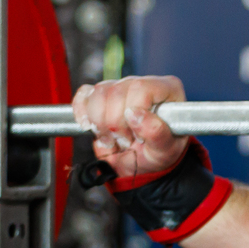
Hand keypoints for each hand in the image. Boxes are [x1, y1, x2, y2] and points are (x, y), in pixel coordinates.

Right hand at [71, 76, 188, 181]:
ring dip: (99, 122)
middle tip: (124, 141)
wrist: (144, 163)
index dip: (132, 112)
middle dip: (114, 123)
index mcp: (166, 89)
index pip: (140, 88)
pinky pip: (84, 95)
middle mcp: (142, 84)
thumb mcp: (166, 149)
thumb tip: (135, 114)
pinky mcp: (101, 96)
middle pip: (115, 91)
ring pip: (97, 93)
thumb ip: (157, 132)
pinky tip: (92, 128)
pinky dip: (82, 113)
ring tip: (112, 138)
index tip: (136, 135)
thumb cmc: (159, 152)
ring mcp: (120, 87)